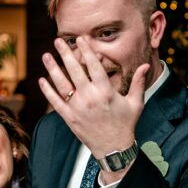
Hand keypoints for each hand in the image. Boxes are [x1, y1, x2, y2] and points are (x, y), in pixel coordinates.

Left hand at [38, 37, 147, 162]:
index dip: (86, 50)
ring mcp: (78, 108)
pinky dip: (48, 91)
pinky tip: (41, 80)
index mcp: (106, 91)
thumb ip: (138, 82)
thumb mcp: (136, 103)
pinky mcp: (69, 118)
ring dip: (53, 69)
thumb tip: (146, 65)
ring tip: (46, 56)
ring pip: (62, 84)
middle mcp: (90, 97)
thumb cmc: (126, 124)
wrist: (114, 148)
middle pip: (75, 70)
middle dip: (65, 54)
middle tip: (58, 41)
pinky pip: (56, 102)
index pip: (94, 65)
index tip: (80, 39)